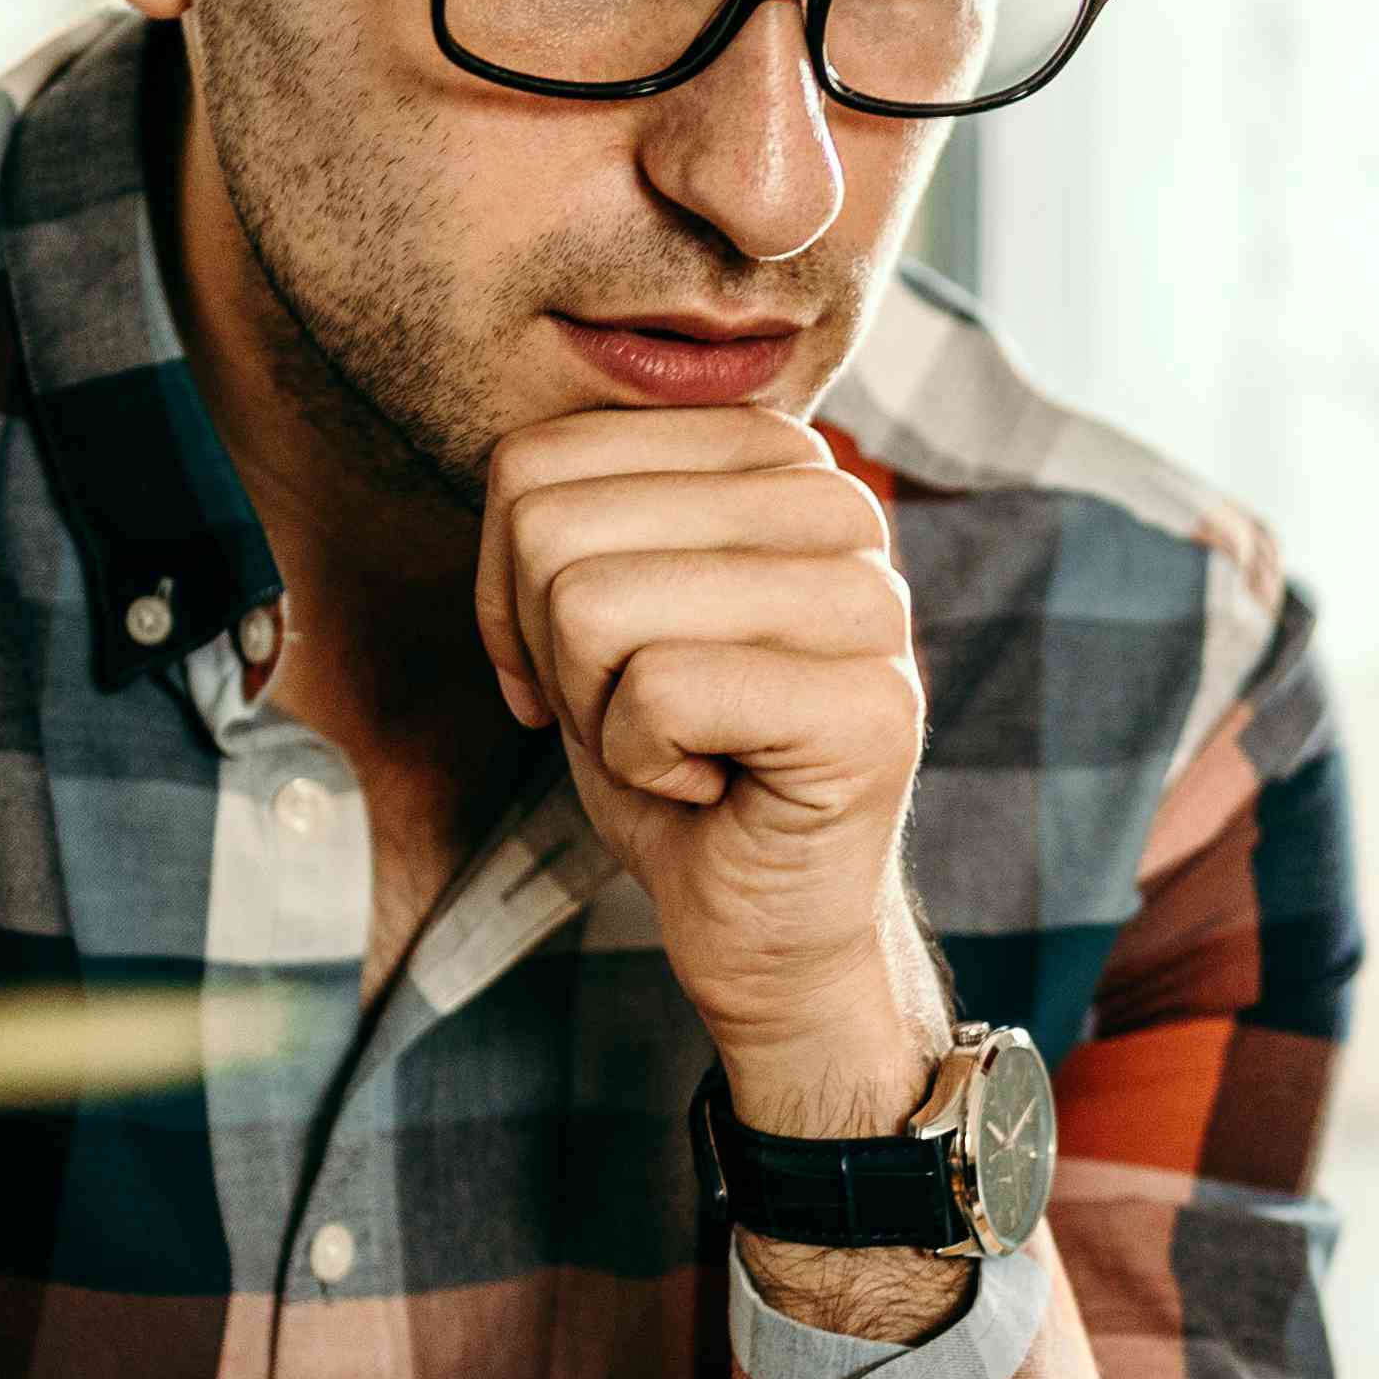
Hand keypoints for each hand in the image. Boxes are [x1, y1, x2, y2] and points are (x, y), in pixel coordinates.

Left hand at [470, 406, 940, 1130]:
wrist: (764, 922)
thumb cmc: (673, 762)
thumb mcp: (592, 610)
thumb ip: (569, 513)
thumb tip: (509, 469)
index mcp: (774, 456)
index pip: (536, 462)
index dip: (509, 590)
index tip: (586, 666)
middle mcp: (838, 503)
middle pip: (552, 527)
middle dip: (552, 655)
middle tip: (638, 718)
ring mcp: (868, 601)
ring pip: (593, 605)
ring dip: (598, 713)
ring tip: (679, 748)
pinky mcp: (868, 705)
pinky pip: (657, 695)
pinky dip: (642, 768)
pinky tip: (714, 787)